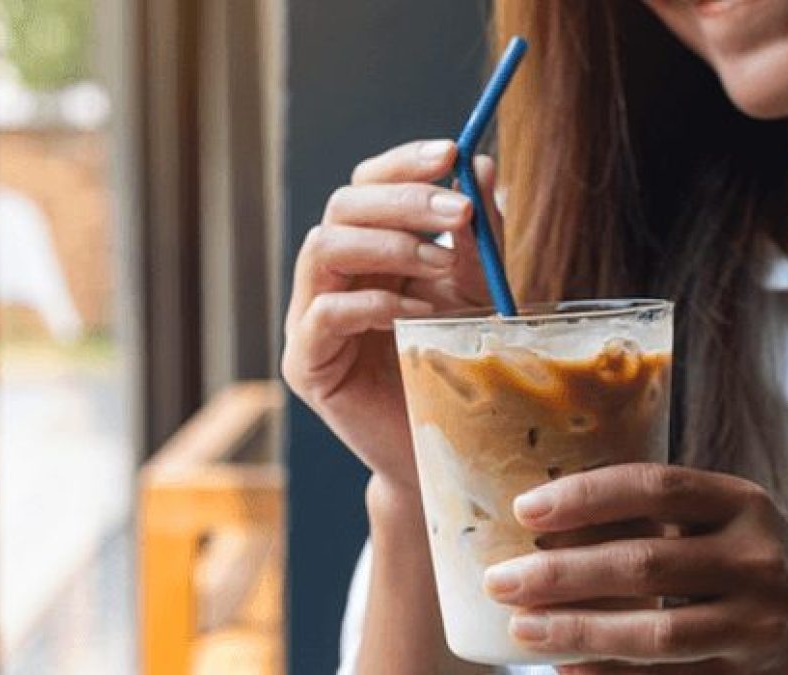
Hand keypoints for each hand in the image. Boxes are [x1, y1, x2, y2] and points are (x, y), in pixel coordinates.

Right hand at [281, 139, 501, 491]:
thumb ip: (477, 237)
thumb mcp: (476, 293)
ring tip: (442, 263)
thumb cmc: (456, 369)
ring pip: (322, 247)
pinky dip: (373, 303)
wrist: (444, 452)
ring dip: (387, 244)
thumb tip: (482, 164)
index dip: (402, 164)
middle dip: (403, 200)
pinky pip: (325, 313)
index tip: (450, 153)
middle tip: (458, 212)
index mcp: (366, 252)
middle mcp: (330, 277)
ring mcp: (309, 319)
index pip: (367, 186)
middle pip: (342, 206)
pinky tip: (416, 314)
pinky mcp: (305, 364)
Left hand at [482, 464, 787, 672]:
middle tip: (500, 580)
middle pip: (645, 564)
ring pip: (657, 632)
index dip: (585, 497)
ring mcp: (758, 620)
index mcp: (739, 501)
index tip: (525, 510)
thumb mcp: (717, 516)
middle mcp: (755, 557)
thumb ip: (652, 510)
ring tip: (521, 629)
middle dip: (563, 574)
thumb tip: (540, 517)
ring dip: (580, 631)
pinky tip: (566, 670)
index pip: (653, 487)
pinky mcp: (748, 670)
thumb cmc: (742, 552)